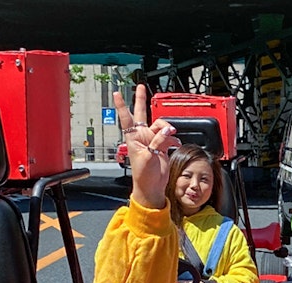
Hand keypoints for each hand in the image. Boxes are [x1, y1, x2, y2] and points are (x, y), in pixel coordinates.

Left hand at [114, 85, 179, 209]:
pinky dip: (173, 139)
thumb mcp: (149, 157)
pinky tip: (175, 144)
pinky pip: (169, 136)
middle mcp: (142, 136)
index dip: (122, 105)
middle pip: (141, 114)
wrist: (152, 187)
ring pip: (160, 125)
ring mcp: (152, 141)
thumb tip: (167, 131)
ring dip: (166, 128)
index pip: (126, 117)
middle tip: (140, 87)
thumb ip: (158, 141)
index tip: (116, 93)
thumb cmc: (143, 175)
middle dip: (141, 100)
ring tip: (170, 136)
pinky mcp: (161, 146)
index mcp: (134, 138)